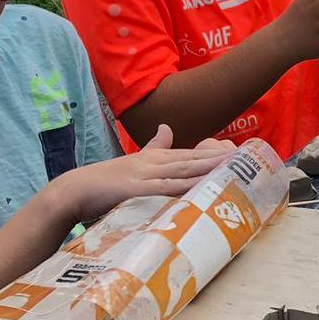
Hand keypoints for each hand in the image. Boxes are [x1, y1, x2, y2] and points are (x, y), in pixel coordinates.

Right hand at [52, 125, 232, 225]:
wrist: (74, 190)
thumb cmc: (104, 181)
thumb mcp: (134, 161)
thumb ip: (154, 146)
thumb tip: (168, 127)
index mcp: (154, 159)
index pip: (190, 155)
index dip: (214, 154)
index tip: (238, 153)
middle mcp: (153, 164)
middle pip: (192, 160)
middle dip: (218, 160)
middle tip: (245, 159)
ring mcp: (145, 177)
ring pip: (182, 172)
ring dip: (207, 170)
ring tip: (231, 170)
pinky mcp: (135, 192)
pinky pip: (163, 190)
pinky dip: (182, 188)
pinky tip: (199, 188)